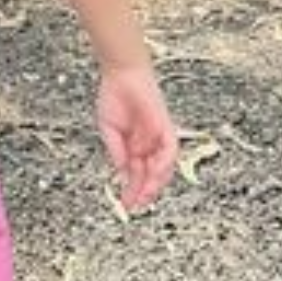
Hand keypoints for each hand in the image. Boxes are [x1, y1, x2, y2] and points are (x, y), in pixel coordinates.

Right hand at [99, 63, 177, 211]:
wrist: (122, 75)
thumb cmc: (115, 97)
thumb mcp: (111, 132)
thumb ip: (117, 153)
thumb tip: (121, 173)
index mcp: (136, 146)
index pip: (138, 174)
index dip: (133, 190)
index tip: (126, 203)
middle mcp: (150, 144)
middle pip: (152, 175)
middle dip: (144, 192)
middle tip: (135, 205)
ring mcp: (159, 137)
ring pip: (164, 167)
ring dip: (155, 182)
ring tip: (145, 195)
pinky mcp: (166, 127)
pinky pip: (170, 150)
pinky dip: (164, 163)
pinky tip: (154, 173)